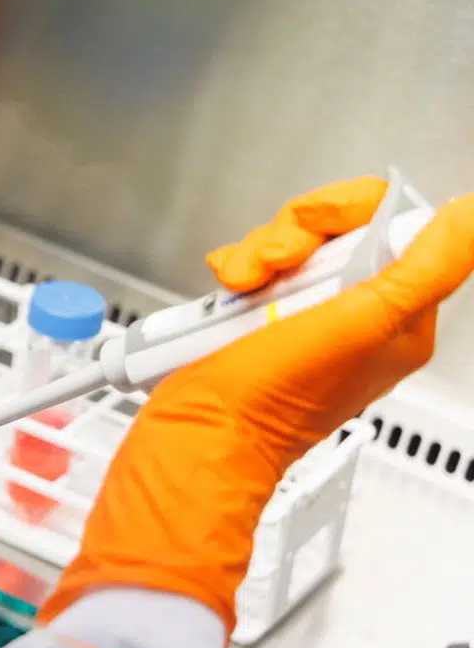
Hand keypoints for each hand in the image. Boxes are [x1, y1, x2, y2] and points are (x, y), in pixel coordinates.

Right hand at [39, 177, 473, 637]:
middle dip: (294, 236)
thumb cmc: (271, 400)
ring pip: (291, 243)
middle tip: (277, 265)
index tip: (320, 237)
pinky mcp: (261, 315)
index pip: (394, 227)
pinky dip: (238, 270)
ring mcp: (304, 313)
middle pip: (338, 229)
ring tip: (245, 286)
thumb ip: (428, 267)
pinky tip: (231, 291)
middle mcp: (354, 314)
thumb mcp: (361, 323)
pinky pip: (257, 265)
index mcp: (396, 317)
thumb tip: (468, 219)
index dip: (350, 216)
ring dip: (258, 254)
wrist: (201, 432)